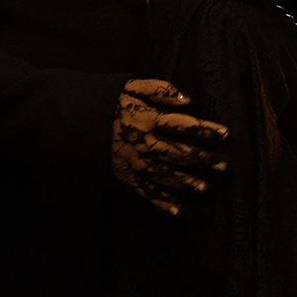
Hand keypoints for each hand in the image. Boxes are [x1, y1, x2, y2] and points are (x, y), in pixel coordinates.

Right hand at [111, 79, 227, 214]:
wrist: (70, 118)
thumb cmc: (107, 100)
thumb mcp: (131, 85)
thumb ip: (160, 89)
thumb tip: (188, 99)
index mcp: (147, 118)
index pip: (182, 124)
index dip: (205, 129)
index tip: (226, 134)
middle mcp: (143, 142)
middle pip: (178, 152)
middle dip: (203, 159)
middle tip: (225, 166)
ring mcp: (134, 162)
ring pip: (165, 175)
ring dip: (187, 183)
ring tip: (207, 189)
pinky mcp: (124, 176)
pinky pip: (146, 191)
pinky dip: (162, 202)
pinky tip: (180, 211)